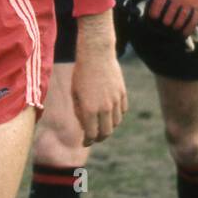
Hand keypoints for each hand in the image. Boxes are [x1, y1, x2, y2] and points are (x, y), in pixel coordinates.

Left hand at [72, 13, 127, 143]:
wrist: (96, 55)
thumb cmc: (81, 74)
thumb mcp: (75, 94)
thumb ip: (80, 112)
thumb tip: (85, 126)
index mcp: (89, 109)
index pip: (92, 134)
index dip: (88, 141)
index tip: (85, 142)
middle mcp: (104, 108)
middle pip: (106, 132)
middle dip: (99, 138)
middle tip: (94, 138)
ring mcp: (115, 101)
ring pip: (115, 123)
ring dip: (108, 127)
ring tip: (101, 125)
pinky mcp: (122, 93)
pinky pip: (122, 111)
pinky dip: (117, 116)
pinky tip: (110, 114)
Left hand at [146, 0, 197, 35]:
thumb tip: (138, 8)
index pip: (159, 3)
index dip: (154, 12)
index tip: (152, 18)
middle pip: (171, 13)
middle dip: (166, 22)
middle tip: (163, 26)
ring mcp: (189, 2)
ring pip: (182, 18)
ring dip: (176, 26)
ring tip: (172, 31)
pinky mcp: (197, 7)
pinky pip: (193, 20)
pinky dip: (188, 29)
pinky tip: (183, 34)